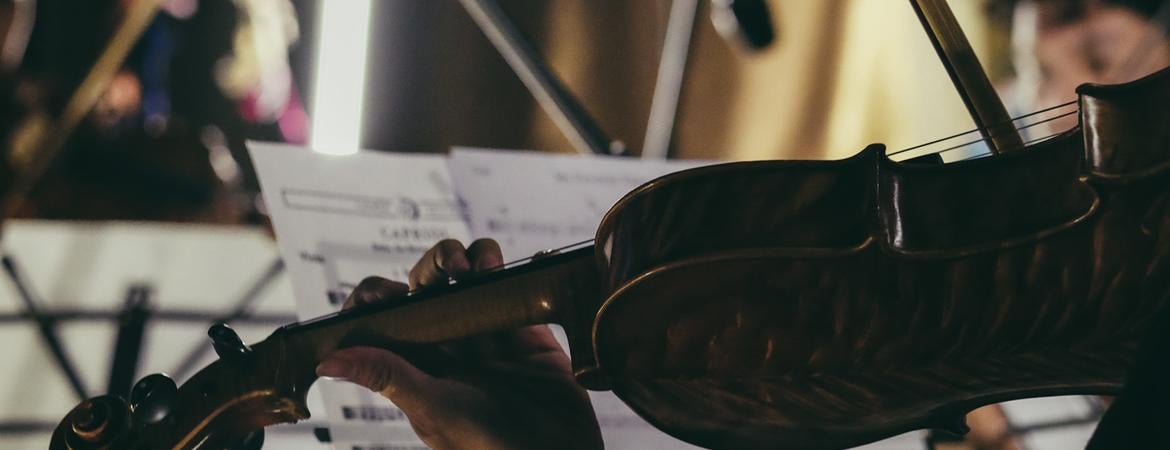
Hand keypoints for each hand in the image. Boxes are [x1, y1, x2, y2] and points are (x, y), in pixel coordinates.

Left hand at [315, 238, 602, 449]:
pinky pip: (512, 288)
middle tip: (452, 266)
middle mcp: (448, 346)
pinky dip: (510, 268)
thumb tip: (328, 362)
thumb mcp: (434, 410)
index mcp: (416, 365)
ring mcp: (486, 335)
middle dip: (435, 265)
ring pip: (469, 279)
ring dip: (472, 259)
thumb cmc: (490, 448)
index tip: (385, 291)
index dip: (375, 298)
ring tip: (480, 263)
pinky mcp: (526, 331)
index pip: (381, 321)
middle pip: (427, 287)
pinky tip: (507, 264)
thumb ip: (388, 377)